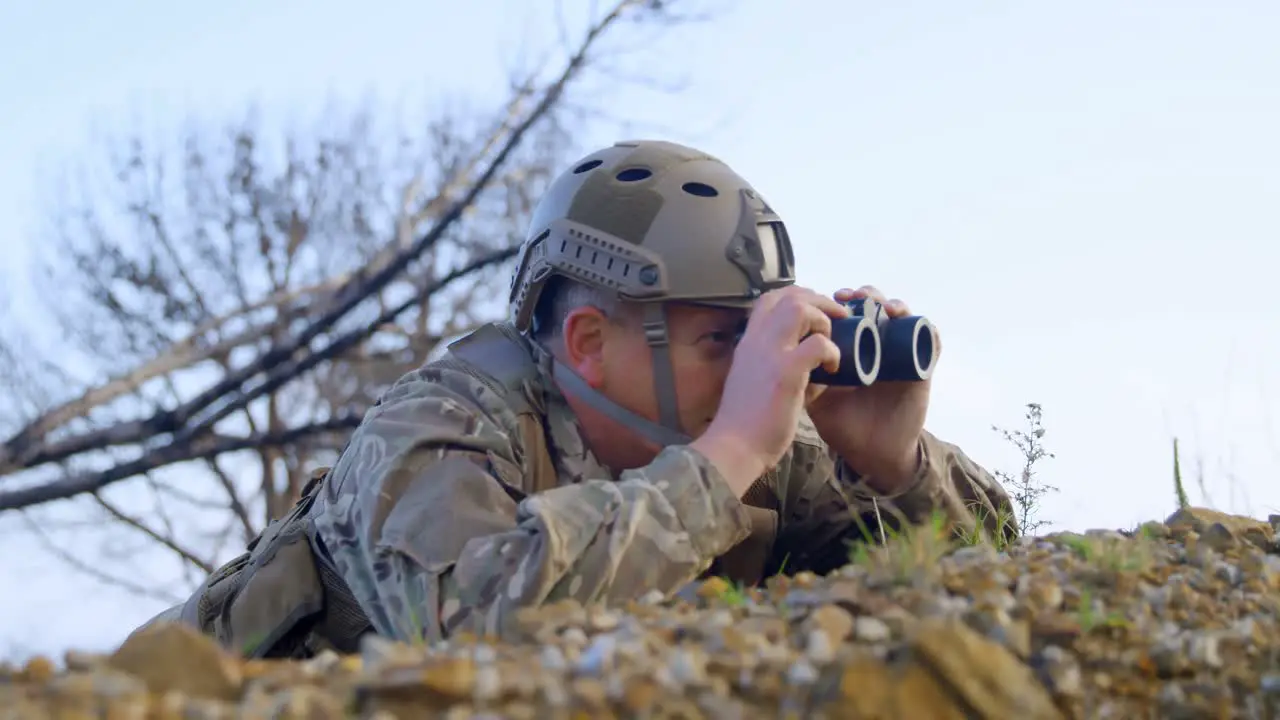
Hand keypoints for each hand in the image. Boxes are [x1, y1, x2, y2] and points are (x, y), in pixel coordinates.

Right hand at [691, 285, 847, 494]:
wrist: (734, 447)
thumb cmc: (746, 422)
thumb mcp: (758, 384)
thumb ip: (783, 369)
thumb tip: (816, 372)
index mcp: (748, 343)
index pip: (768, 299)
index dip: (795, 297)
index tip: (813, 313)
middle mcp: (756, 340)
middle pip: (787, 296)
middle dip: (817, 299)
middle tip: (835, 316)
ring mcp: (770, 353)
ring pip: (799, 308)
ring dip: (823, 318)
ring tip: (833, 338)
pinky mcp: (786, 372)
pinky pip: (818, 344)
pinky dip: (832, 352)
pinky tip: (834, 368)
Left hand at [807, 285, 937, 492]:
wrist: (872, 454)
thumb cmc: (843, 425)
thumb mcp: (815, 398)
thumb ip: (800, 378)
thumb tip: (780, 355)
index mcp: (850, 349)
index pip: (849, 314)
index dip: (841, 301)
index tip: (828, 298)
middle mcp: (876, 347)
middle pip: (875, 308)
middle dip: (865, 295)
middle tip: (851, 297)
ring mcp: (899, 356)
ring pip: (902, 318)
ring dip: (894, 304)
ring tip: (882, 307)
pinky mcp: (921, 370)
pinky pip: (931, 343)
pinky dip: (927, 329)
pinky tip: (915, 323)